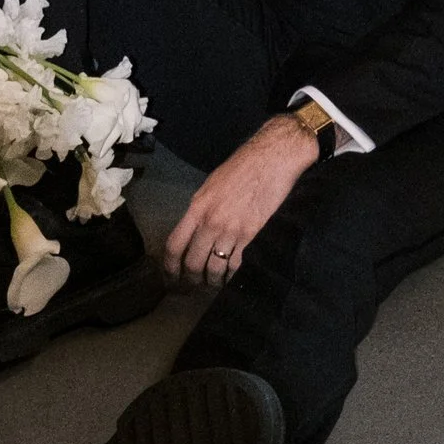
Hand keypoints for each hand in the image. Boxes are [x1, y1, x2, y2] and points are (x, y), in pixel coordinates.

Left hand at [165, 116, 324, 287]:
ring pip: (214, 269)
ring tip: (216, 283)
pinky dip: (232, 275)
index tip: (171, 278)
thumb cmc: (244, 165)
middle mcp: (211, 221)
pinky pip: (236, 265)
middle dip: (192, 280)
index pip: (174, 245)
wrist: (273, 156)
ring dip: (213, 281)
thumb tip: (197, 231)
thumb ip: (202, 209)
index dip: (169, 268)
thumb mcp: (213, 184)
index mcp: (197, 206)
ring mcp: (231, 230)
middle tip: (195, 286)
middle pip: (192, 263)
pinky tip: (232, 276)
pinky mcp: (251, 235)